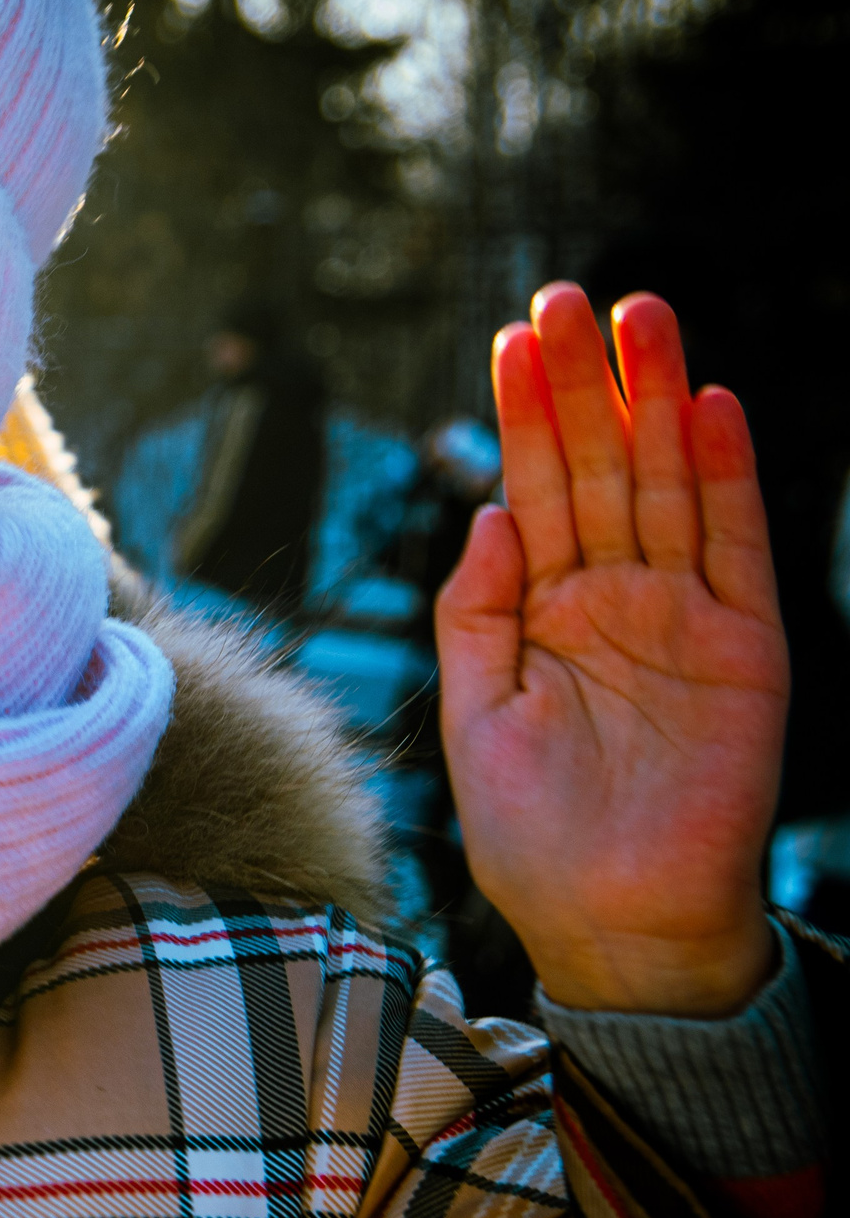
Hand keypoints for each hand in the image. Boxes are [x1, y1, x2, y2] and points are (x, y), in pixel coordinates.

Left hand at [437, 285, 787, 1016]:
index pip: (534, 490)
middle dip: (585, 383)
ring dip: (655, 401)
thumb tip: (486, 513)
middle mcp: (613, 598)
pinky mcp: (743, 648)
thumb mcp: (475, 715)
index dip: (524, 416)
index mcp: (541, 611)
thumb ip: (476, 614)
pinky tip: (708, 409)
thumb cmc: (533, 835)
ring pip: (666, 485)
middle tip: (568, 295)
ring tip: (641, 317)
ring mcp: (681, 616)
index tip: (511, 338)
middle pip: (600, 467)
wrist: (612, 922)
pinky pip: (735, 547)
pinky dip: (723, 478)